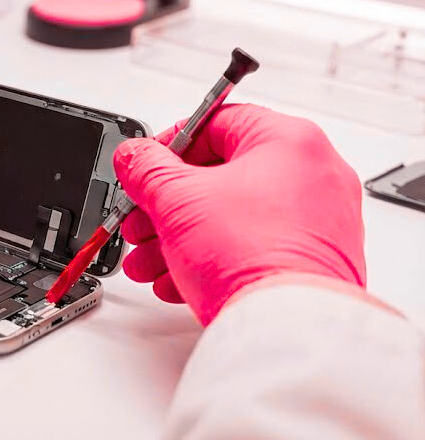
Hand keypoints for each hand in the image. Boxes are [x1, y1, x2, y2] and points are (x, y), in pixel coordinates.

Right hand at [113, 104, 364, 324]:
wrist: (287, 328)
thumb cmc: (252, 257)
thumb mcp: (176, 200)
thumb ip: (145, 169)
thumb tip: (133, 157)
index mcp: (290, 142)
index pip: (216, 123)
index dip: (169, 145)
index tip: (144, 167)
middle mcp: (313, 176)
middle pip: (220, 176)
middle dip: (166, 205)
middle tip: (140, 220)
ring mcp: (318, 222)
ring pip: (231, 217)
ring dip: (178, 237)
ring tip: (148, 261)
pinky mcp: (312, 263)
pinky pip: (250, 248)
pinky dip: (209, 258)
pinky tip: (176, 279)